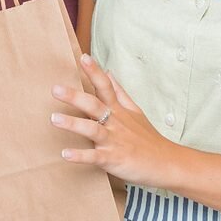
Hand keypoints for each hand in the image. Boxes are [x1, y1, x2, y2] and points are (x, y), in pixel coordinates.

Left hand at [50, 54, 177, 188]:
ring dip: (73, 124)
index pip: (105, 86)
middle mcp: (115, 123)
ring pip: (92, 130)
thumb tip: (108, 72)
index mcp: (118, 110)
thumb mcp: (135, 111)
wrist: (167, 163)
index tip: (83, 57)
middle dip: (75, 97)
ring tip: (53, 119)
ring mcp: (114, 141)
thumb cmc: (148, 138)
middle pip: (94, 105)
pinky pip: (95, 157)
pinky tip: (65, 154)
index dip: (94, 72)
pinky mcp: (114, 159)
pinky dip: (80, 156)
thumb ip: (119, 92)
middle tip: (55, 89)